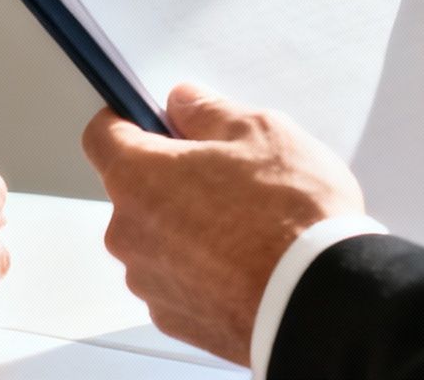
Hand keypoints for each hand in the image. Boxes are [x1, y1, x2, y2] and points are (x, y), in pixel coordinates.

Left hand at [80, 84, 363, 365]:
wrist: (321, 299)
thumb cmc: (290, 217)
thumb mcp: (260, 132)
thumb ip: (210, 112)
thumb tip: (184, 104)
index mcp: (139, 178)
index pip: (102, 136)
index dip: (127, 120)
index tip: (156, 119)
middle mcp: (130, 234)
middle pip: (135, 190)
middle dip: (172, 177)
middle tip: (227, 172)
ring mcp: (149, 282)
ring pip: (158, 237)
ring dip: (188, 226)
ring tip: (248, 223)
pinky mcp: (175, 319)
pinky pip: (178, 279)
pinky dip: (203, 268)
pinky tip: (247, 260)